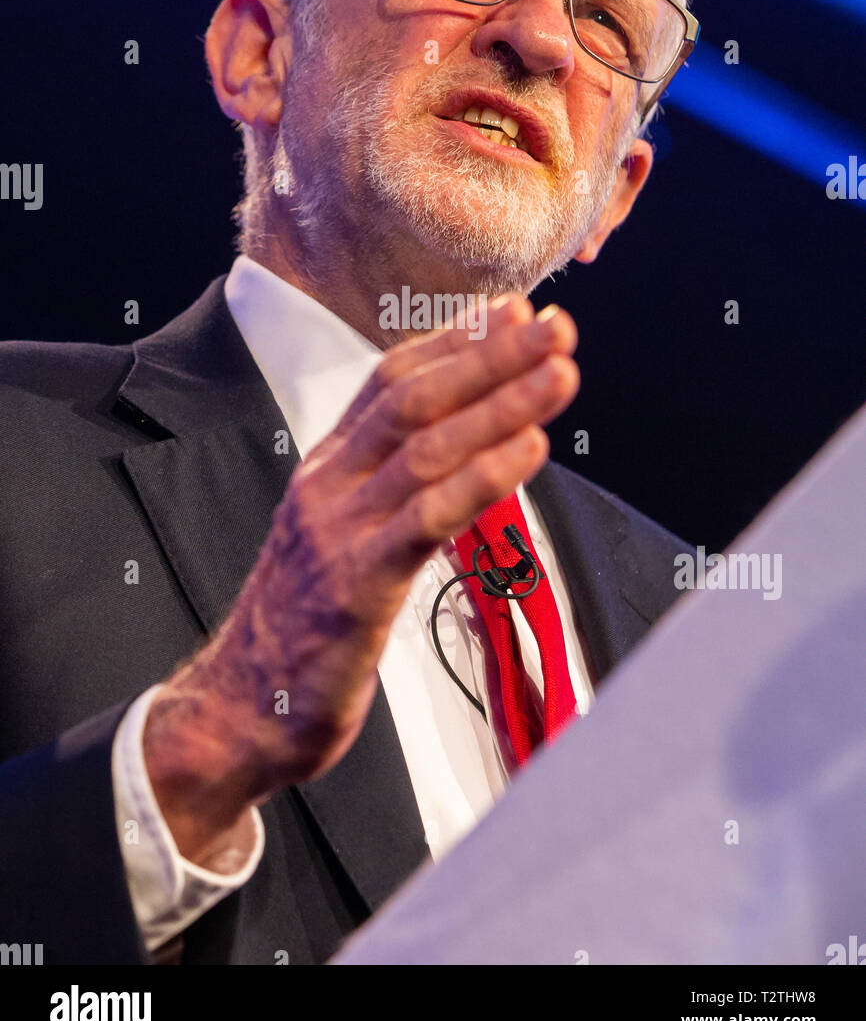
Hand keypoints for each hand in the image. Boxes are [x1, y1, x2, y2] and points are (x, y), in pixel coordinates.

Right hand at [143, 295, 578, 860]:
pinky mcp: (356, 586)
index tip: (515, 312)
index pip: (391, 381)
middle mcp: (329, 484)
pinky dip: (483, 478)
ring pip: (426, 448)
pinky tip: (529, 450)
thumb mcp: (342, 534)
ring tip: (560, 375)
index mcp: (327, 467)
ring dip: (500, 405)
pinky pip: (427, 518)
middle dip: (489, 356)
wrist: (242, 707)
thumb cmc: (304, 623)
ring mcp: (338, 531)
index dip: (456, 341)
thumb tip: (465, 447)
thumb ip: (392, 488)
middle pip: (413, 399)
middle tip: (555, 327)